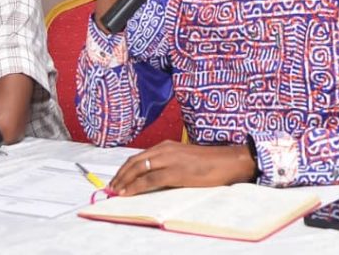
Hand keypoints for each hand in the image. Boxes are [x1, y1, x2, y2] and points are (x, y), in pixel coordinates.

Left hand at [108, 141, 255, 196]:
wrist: (228, 161)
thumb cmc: (209, 163)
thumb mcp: (184, 159)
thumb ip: (169, 164)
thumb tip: (153, 177)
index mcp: (166, 146)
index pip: (138, 157)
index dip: (124, 169)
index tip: (116, 179)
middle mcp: (164, 149)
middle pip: (134, 162)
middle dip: (120, 175)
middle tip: (111, 187)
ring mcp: (169, 159)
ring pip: (139, 169)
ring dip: (124, 181)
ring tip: (115, 191)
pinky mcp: (176, 171)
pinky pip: (150, 179)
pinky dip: (136, 186)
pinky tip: (128, 193)